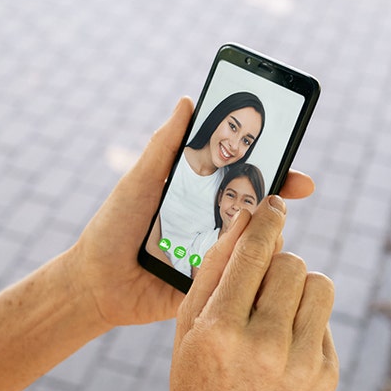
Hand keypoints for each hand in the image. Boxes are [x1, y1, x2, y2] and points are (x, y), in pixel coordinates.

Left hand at [66, 97, 315, 328]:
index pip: (244, 179)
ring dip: (265, 232)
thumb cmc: (113, 227)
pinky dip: (248, 268)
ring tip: (256, 221)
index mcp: (199, 198)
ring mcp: (216, 259)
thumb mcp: (139, 181)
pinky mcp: (212, 290)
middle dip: (282, 199)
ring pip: (257, 245)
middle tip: (296, 188)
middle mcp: (214, 227)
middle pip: (261, 211)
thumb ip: (165, 145)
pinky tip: (247, 260)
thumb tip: (188, 100)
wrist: (94, 281)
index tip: (291, 157)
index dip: (273, 168)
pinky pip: (240, 280)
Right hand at [166, 197, 338, 390]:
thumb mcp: (188, 320)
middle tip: (260, 278)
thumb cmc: (196, 371)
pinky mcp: (326, 377)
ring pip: (319, 285)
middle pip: (292, 265)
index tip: (275, 202)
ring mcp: (300, 366)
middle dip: (276, 262)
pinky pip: (325, 320)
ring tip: (275, 304)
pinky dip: (304, 319)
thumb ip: (215, 267)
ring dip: (297, 285)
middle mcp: (265, 347)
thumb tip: (245, 219)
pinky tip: (281, 339)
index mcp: (222, 330)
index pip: (254, 256)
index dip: (267, 222)